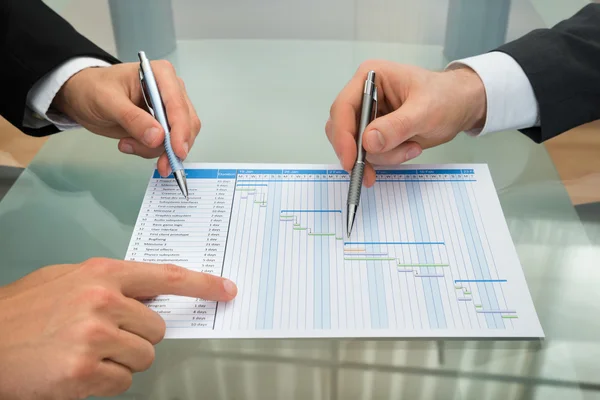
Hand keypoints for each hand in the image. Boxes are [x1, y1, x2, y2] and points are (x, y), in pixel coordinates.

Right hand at [0, 258, 236, 398]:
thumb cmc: (24, 312)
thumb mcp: (68, 279)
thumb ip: (112, 283)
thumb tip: (151, 294)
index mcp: (102, 274)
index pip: (167, 277)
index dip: (202, 284)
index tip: (226, 290)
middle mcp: (103, 300)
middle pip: (157, 328)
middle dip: (136, 337)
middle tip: (100, 337)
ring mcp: (95, 336)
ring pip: (144, 357)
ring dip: (121, 361)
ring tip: (85, 353)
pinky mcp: (85, 371)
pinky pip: (123, 382)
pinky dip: (105, 382)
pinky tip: (77, 371)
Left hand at [52, 61, 199, 176]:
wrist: (84, 96)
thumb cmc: (93, 89)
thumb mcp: (107, 101)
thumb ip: (132, 119)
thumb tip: (157, 137)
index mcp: (161, 75)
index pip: (178, 105)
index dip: (180, 130)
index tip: (176, 151)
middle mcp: (171, 90)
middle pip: (186, 123)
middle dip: (171, 146)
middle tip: (159, 164)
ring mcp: (169, 108)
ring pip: (180, 138)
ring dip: (158, 150)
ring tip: (127, 145)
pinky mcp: (164, 124)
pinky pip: (168, 145)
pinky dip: (153, 152)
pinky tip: (131, 145)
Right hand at [326, 60, 486, 186]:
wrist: (462, 105)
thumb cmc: (447, 98)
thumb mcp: (425, 112)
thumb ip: (396, 127)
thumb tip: (368, 142)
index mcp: (369, 78)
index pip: (342, 108)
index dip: (342, 136)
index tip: (351, 161)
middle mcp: (362, 95)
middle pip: (343, 130)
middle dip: (361, 152)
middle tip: (373, 173)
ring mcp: (367, 114)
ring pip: (356, 146)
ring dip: (383, 156)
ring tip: (412, 148)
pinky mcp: (374, 131)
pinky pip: (369, 153)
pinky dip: (387, 158)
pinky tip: (410, 149)